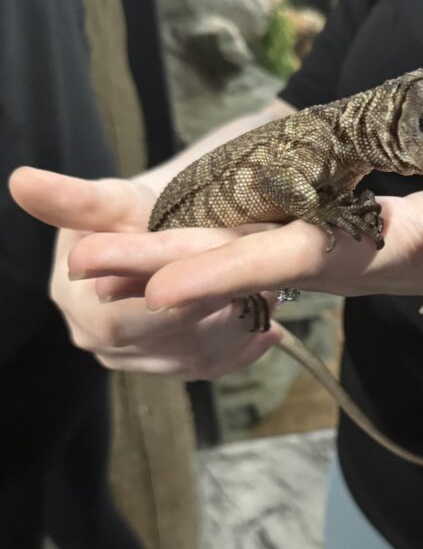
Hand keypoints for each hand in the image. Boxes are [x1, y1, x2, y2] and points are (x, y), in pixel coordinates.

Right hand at [8, 167, 281, 378]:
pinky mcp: (171, 368)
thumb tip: (21, 180)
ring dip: (237, 330)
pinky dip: (244, 349)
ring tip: (272, 298)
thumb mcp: (110, 200)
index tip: (215, 281)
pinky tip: (269, 329)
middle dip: (215, 315)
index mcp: (78, 306)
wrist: (152, 231)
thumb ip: (75, 200)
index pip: (123, 320)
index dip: (170, 304)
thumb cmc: (131, 211)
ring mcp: (139, 363)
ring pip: (195, 359)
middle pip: (165, 343)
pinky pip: (213, 368)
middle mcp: (103, 345)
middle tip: (261, 288)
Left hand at [29, 162, 422, 322]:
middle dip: (159, 267)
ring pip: (225, 250)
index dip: (231, 269)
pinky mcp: (311, 238)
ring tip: (77, 253)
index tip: (162, 284)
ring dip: (153, 254)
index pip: (293, 260)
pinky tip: (135, 244)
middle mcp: (329, 256)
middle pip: (236, 263)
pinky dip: (184, 242)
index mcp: (369, 249)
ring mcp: (316, 249)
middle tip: (77, 266)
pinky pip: (239, 240)